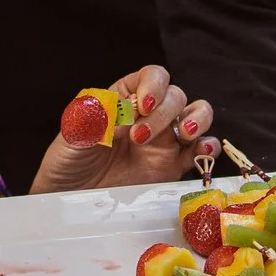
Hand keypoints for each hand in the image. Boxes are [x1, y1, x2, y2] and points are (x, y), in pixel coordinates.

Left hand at [28, 65, 214, 193]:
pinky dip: (207, 148)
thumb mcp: (73, 136)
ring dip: (196, 120)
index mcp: (124, 98)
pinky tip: (201, 151)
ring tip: (183, 134)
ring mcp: (163, 140)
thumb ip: (94, 118)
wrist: (69, 200)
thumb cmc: (67, 162)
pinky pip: (198, 151)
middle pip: (175, 96)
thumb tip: (119, 106)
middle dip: (163, 113)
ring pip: (196, 115)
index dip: (153, 85)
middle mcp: (148, 115)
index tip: (141, 105)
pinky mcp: (172, 167)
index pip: (152, 76)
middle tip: (139, 137)